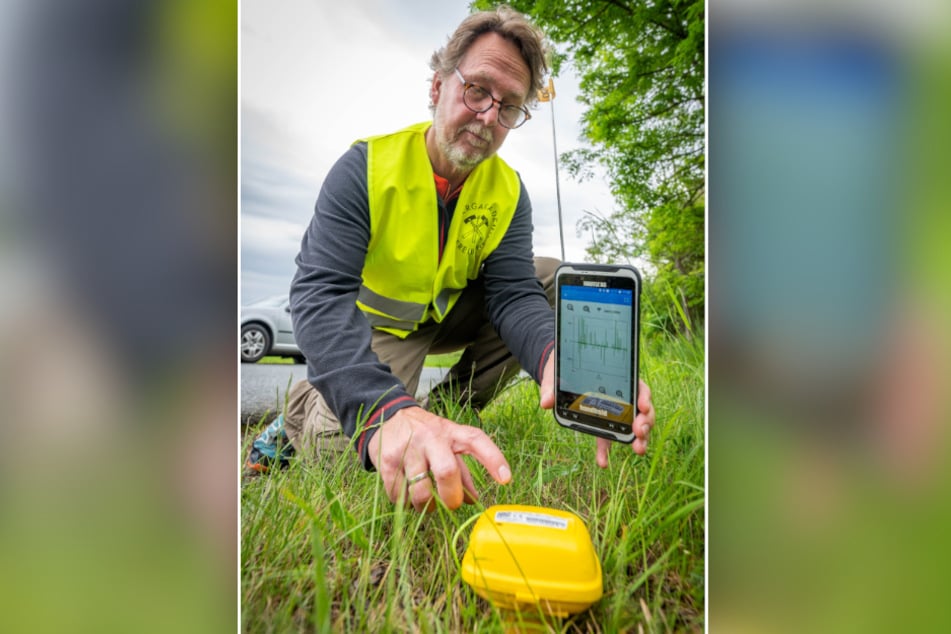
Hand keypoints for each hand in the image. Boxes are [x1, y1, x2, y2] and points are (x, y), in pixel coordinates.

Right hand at [366, 406, 511, 511]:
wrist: (389, 417)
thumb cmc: (426, 435)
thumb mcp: (447, 445)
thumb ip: (462, 471)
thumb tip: (473, 500)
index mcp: (451, 433)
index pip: (477, 441)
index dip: (493, 459)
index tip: (506, 479)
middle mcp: (431, 437)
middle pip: (447, 472)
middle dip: (451, 497)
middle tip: (451, 505)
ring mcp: (408, 448)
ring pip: (421, 490)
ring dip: (425, 506)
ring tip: (426, 505)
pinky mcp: (388, 460)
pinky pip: (398, 494)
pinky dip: (404, 502)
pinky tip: (406, 496)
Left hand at [538, 355, 654, 467]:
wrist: (558, 373)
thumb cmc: (564, 368)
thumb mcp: (556, 372)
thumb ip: (551, 386)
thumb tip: (545, 402)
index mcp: (617, 379)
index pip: (638, 386)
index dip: (644, 397)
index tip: (643, 406)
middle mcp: (621, 396)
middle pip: (641, 409)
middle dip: (645, 421)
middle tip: (640, 431)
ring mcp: (614, 412)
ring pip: (633, 425)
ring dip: (639, 438)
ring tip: (638, 449)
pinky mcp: (602, 425)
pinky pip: (608, 439)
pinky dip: (606, 451)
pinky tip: (602, 463)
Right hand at [596, 379, 654, 466]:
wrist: (605, 386)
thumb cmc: (605, 412)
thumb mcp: (602, 429)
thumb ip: (603, 447)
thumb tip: (602, 466)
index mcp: (634, 428)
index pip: (641, 438)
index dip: (642, 444)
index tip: (638, 450)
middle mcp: (641, 416)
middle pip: (646, 425)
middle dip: (643, 431)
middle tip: (638, 434)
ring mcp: (641, 402)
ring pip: (648, 412)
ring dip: (645, 417)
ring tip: (639, 422)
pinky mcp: (640, 387)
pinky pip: (645, 393)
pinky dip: (644, 399)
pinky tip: (642, 405)